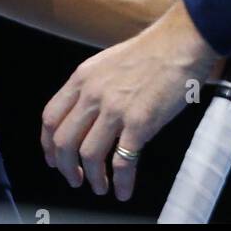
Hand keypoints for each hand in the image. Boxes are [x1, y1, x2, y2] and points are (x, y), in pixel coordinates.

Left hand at [41, 0, 218, 201]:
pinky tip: (123, 189)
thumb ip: (94, 86)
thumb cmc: (154, 49)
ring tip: (100, 186)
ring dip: (93, 178)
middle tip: (75, 178)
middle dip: (66, 167)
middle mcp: (94, 93)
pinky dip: (121, 182)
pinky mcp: (139, 122)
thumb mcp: (109, 61)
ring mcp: (115, 108)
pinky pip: (123, 161)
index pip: (51, 117)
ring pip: (89, 155)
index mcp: (84, 77)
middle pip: (64, 141)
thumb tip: (88, 115)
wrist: (182, 41)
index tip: (54, 158)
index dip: (49, 144)